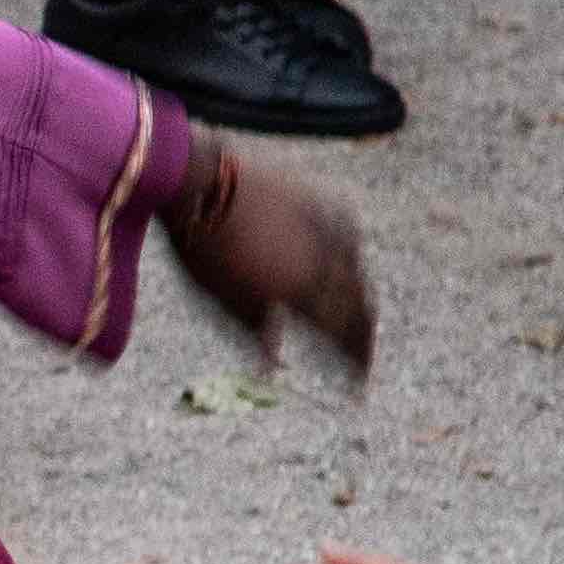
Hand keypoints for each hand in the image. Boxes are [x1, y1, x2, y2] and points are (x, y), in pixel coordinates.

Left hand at [160, 139, 377, 385]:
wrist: (202, 179)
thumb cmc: (202, 246)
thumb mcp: (222, 298)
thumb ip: (257, 331)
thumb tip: (274, 368)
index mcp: (305, 291)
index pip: (344, 336)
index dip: (354, 364)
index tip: (359, 385)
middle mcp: (328, 261)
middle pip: (360, 306)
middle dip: (362, 337)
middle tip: (362, 359)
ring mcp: (330, 228)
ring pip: (358, 273)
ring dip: (357, 299)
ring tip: (355, 318)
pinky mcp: (323, 203)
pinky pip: (347, 239)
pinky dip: (347, 261)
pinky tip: (342, 265)